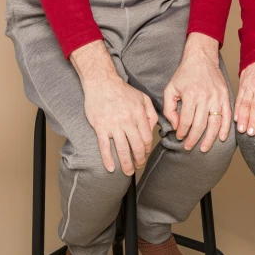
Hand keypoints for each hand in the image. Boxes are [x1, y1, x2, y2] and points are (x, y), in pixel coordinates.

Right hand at [71, 40, 157, 174]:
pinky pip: (104, 147)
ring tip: (128, 172)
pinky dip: (108, 159)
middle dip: (139, 160)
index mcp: (139, 114)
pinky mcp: (100, 127)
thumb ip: (151, 113)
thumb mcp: (142, 98)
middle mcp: (128, 121)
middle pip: (137, 147)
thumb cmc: (123, 91)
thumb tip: (153, 129)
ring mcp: (113, 125)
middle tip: (139, 166)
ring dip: (126, 164)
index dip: (147, 149)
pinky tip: (111, 168)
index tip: (145, 154)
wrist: (102, 83)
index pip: (147, 138)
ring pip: (122, 150)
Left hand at [163, 33, 230, 152]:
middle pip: (200, 125)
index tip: (180, 137)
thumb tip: (176, 125)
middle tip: (188, 147)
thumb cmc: (185, 73)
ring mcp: (217, 97)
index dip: (182, 133)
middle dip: (193, 140)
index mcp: (190, 95)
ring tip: (204, 148)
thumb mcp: (170, 88)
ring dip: (209, 139)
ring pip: (214, 124)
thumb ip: (169, 108)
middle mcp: (205, 97)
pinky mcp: (225, 96)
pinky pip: (227, 116)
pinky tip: (221, 138)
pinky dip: (225, 128)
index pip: (186, 121)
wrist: (201, 58)